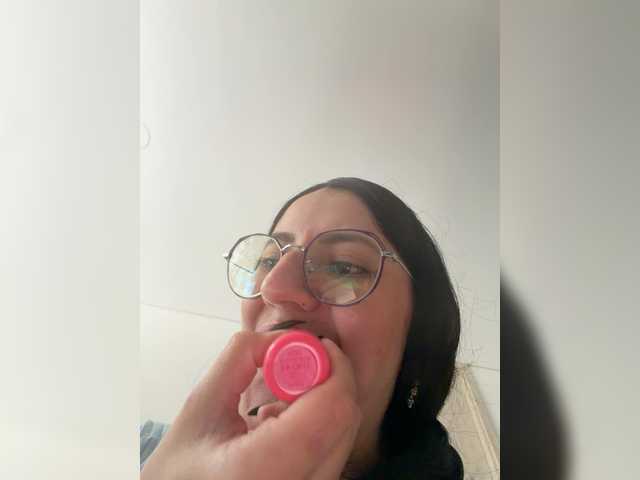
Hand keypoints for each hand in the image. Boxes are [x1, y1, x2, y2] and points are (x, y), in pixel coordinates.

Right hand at [141, 331, 361, 479]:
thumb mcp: (201, 405)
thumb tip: (282, 338)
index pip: (330, 410)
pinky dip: (316, 427)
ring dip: (321, 404)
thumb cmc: (181, 470)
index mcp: (265, 469)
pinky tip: (277, 431)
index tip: (319, 346)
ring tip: (274, 408)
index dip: (334, 368)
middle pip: (345, 420)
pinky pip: (334, 451)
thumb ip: (241, 357)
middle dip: (327, 380)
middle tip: (294, 368)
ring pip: (344, 435)